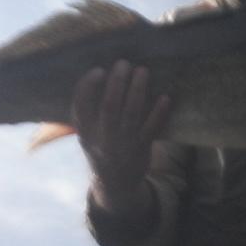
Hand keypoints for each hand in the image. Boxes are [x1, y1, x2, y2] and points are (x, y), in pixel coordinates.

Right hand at [71, 60, 169, 217]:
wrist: (116, 183)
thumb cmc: (101, 146)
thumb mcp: (87, 133)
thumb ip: (88, 110)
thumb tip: (101, 74)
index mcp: (85, 131)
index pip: (80, 106)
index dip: (88, 87)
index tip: (99, 70)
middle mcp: (103, 138)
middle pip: (109, 107)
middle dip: (117, 84)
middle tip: (123, 63)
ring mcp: (123, 144)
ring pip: (131, 114)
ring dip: (138, 91)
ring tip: (142, 71)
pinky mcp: (142, 148)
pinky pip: (152, 129)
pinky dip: (159, 113)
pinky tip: (165, 97)